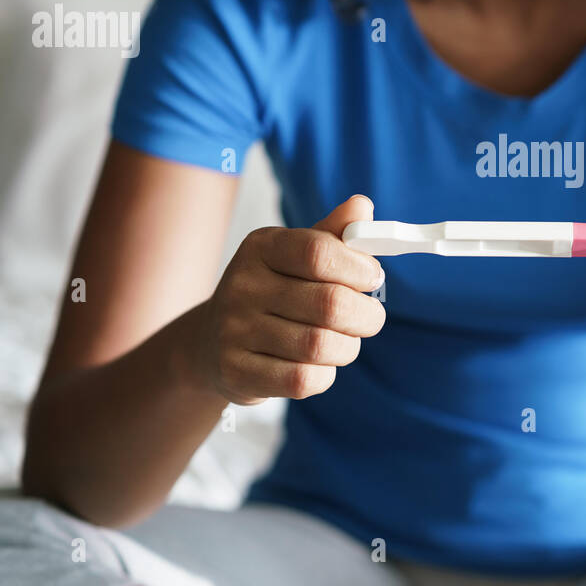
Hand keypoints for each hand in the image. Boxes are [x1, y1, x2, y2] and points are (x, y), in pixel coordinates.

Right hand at [191, 195, 386, 404]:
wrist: (212, 344)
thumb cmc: (272, 293)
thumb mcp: (296, 257)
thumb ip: (333, 234)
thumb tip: (362, 206)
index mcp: (261, 248)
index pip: (318, 252)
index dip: (359, 267)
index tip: (373, 277)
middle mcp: (242, 286)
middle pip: (329, 304)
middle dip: (366, 315)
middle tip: (371, 318)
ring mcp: (234, 331)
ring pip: (320, 346)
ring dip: (348, 347)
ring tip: (345, 341)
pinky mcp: (236, 372)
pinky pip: (303, 379)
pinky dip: (325, 374)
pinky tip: (320, 365)